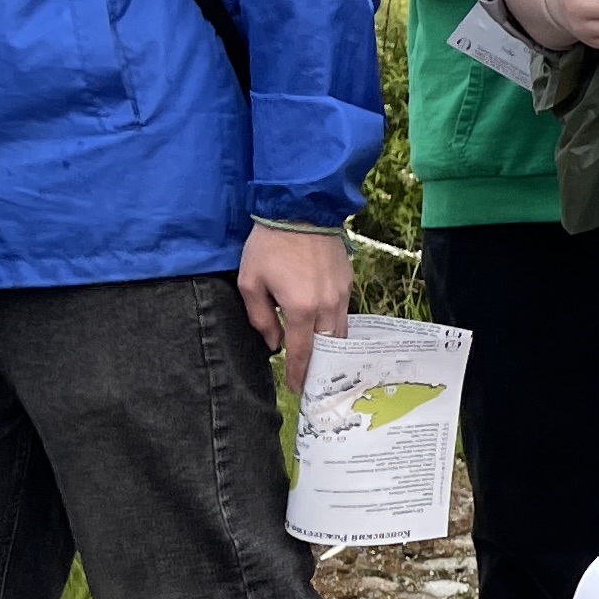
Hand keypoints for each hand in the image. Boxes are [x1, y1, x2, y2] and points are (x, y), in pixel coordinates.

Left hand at [236, 222, 350, 398]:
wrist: (301, 210)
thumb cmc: (269, 245)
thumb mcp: (250, 281)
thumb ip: (260, 318)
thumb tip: (274, 343)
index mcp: (301, 308)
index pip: (301, 352)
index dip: (298, 373)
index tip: (296, 389)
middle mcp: (327, 306)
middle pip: (328, 348)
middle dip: (320, 369)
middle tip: (312, 383)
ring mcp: (341, 294)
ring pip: (340, 333)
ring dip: (331, 350)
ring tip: (322, 363)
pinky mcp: (348, 283)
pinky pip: (343, 314)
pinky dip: (335, 328)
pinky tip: (326, 332)